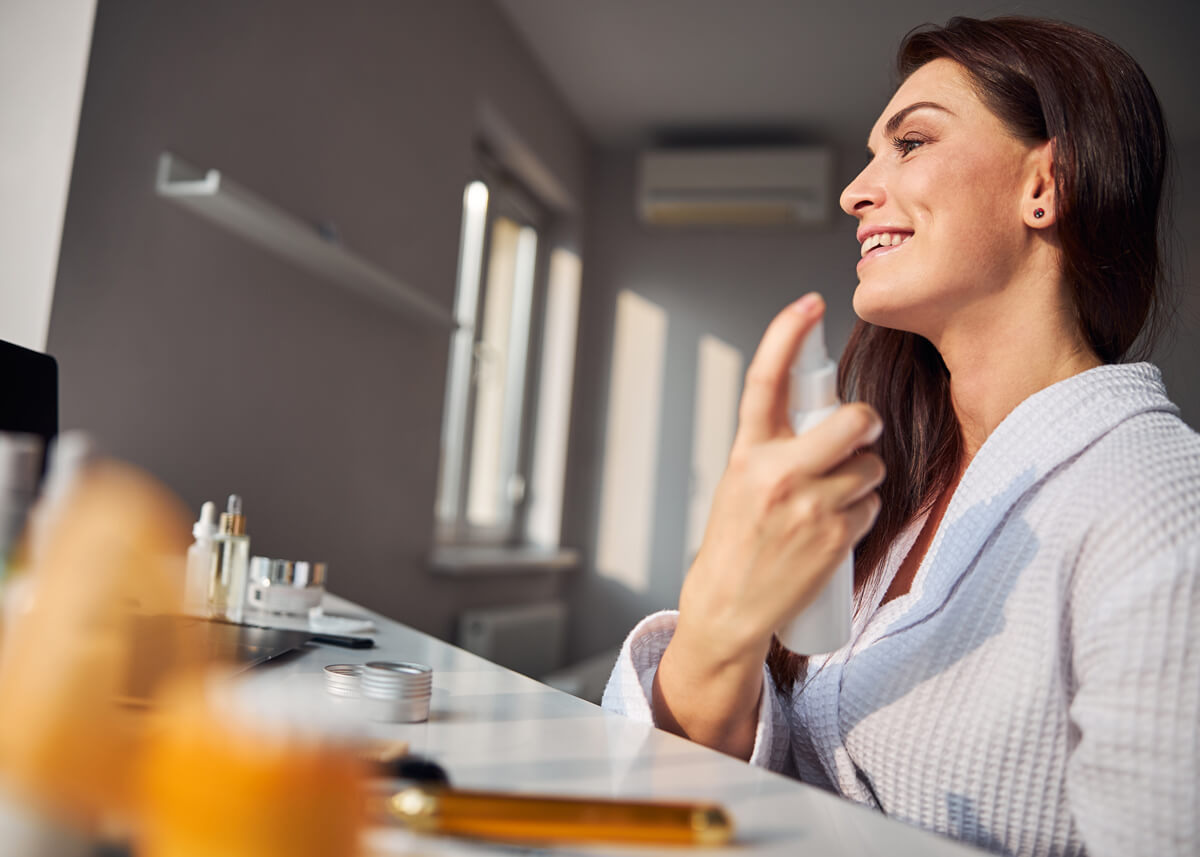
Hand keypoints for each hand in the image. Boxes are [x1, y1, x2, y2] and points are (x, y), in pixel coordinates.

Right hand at [678, 293, 883, 665]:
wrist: (729, 607)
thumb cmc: (735, 541)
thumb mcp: (739, 482)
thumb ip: (774, 447)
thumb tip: (825, 417)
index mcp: (747, 453)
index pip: (765, 381)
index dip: (786, 335)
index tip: (808, 303)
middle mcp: (777, 474)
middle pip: (851, 422)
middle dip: (866, 423)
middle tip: (860, 433)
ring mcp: (809, 506)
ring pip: (869, 468)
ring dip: (863, 478)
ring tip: (831, 500)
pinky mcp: (834, 538)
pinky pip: (871, 505)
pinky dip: (862, 512)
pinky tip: (834, 530)